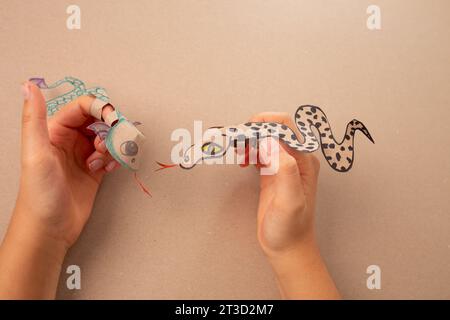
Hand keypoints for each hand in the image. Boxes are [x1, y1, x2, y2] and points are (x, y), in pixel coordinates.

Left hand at [15, 81, 118, 247]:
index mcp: (54, 131)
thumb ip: (33, 118)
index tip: (112, 118)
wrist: (50, 228)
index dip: (99, 108)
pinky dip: (114, 158)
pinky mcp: (94, 170)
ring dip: (112, 145)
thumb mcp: (35, 153)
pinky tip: (107, 168)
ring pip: (107, 137)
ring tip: (102, 161)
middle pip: (98, 121)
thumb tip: (29, 86)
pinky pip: (111, 154)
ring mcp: (83, 155)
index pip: (81, 108)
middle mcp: (69, 140)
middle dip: (109, 128)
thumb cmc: (39, 193)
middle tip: (109, 142)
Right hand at [243, 112, 339, 298]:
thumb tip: (271, 142)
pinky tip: (243, 160)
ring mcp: (283, 164)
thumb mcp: (291, 201)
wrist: (287, 246)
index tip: (245, 132)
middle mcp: (295, 159)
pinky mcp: (272, 172)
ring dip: (249, 140)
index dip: (263, 124)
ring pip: (264, 138)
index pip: (284, 127)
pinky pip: (259, 151)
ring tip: (239, 153)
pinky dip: (248, 150)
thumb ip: (285, 170)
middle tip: (238, 142)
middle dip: (253, 130)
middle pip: (273, 128)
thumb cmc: (291, 228)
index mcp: (303, 160)